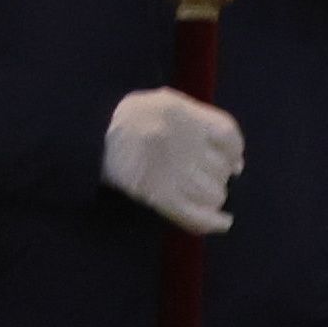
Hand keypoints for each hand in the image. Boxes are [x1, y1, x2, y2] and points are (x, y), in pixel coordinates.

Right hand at [99, 86, 242, 235]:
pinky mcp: (160, 197)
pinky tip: (223, 223)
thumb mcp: (163, 103)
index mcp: (182, 114)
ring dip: (213, 197)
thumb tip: (235, 159)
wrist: (92, 137)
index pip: (228, 135)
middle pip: (222, 168)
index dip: (234, 151)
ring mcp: (172, 172)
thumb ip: (198, 121)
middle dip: (219, 176)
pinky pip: (196, 216)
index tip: (233, 161)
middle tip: (205, 177)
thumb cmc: (129, 118)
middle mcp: (182, 142)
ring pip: (213, 194)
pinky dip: (213, 222)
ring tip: (201, 194)